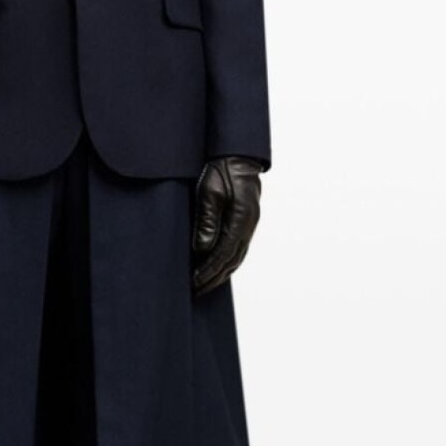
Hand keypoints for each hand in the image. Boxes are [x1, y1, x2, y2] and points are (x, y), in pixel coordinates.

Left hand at [192, 157, 262, 295]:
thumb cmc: (221, 170)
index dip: (209, 271)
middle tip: (197, 291)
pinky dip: (228, 261)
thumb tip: (203, 249)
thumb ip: (207, 221)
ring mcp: (250, 224)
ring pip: (237, 256)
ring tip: (205, 284)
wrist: (237, 154)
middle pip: (232, 260)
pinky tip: (218, 266)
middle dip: (214, 278)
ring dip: (222, 272)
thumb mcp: (209, 193)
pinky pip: (238, 247)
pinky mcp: (246, 221)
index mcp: (241, 220)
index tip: (195, 282)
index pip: (223, 254)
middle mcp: (248, 225)